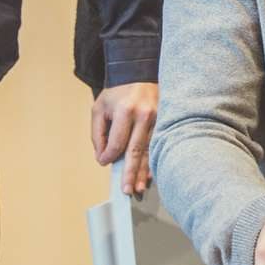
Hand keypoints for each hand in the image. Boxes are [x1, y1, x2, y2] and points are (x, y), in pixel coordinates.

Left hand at [90, 81, 158, 195]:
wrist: (139, 74)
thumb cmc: (118, 93)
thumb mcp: (99, 109)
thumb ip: (98, 133)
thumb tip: (103, 157)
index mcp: (126, 111)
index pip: (117, 143)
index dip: (108, 156)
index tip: (103, 162)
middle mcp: (145, 116)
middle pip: (136, 150)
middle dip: (130, 172)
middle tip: (126, 190)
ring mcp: (159, 119)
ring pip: (150, 150)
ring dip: (143, 171)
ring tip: (138, 187)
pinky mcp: (166, 121)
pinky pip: (159, 145)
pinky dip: (154, 161)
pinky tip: (150, 174)